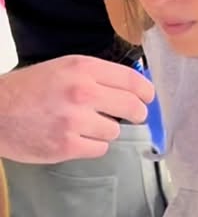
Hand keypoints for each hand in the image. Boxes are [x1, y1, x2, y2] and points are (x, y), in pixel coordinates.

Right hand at [0, 56, 154, 163]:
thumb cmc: (29, 89)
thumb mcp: (62, 69)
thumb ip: (95, 77)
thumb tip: (133, 89)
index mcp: (83, 68)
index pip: (131, 80)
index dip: (146, 92)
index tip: (148, 98)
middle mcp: (82, 91)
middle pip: (132, 107)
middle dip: (137, 113)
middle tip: (133, 116)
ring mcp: (75, 120)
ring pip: (115, 130)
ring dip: (105, 130)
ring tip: (82, 124)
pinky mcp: (68, 145)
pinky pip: (100, 148)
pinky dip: (91, 145)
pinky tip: (74, 137)